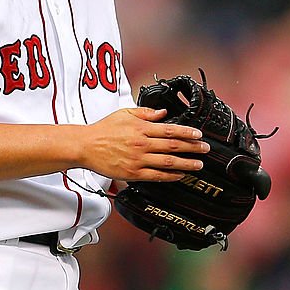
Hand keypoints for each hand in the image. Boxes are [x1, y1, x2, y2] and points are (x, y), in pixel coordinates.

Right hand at [79, 107, 208, 180]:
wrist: (85, 146)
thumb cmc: (103, 130)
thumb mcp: (125, 113)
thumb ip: (146, 112)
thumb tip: (163, 113)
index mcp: (141, 128)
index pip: (170, 130)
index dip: (187, 132)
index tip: (198, 135)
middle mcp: (142, 144)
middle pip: (173, 146)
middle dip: (192, 148)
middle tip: (205, 149)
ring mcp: (138, 160)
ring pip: (168, 162)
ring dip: (186, 163)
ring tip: (198, 164)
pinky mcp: (133, 173)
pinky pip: (156, 176)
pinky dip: (170, 176)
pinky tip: (180, 175)